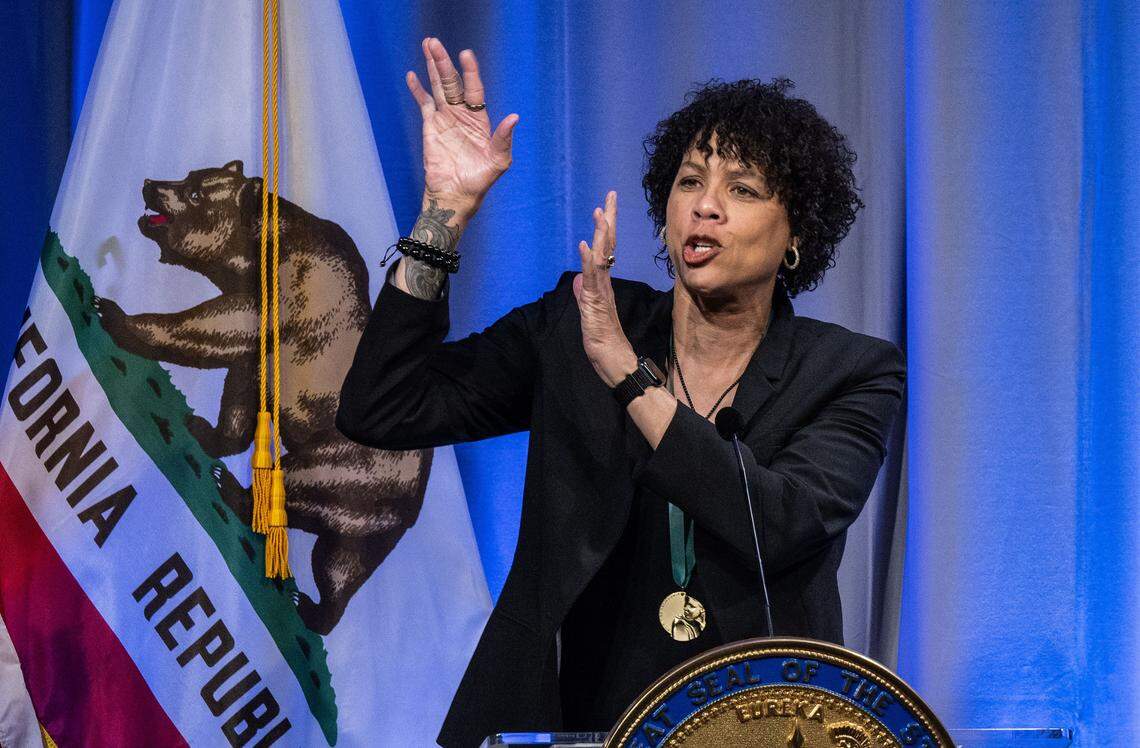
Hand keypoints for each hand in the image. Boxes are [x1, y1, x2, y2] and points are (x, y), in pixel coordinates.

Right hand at [406, 38, 518, 218]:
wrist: (456, 195)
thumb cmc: (480, 181)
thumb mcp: (498, 161)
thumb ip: (503, 139)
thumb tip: (514, 117)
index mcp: (479, 120)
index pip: (474, 90)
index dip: (470, 72)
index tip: (466, 55)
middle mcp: (461, 115)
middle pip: (452, 83)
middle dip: (443, 63)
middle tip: (434, 42)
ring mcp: (445, 120)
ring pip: (437, 88)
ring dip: (431, 68)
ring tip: (427, 46)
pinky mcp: (430, 128)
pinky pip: (423, 104)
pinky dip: (417, 90)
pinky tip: (412, 76)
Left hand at [573, 191, 636, 386]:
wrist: (616, 365)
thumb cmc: (605, 345)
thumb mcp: (589, 317)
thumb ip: (584, 297)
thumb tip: (577, 280)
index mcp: (603, 286)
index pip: (605, 251)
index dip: (605, 229)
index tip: (606, 206)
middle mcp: (605, 285)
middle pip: (607, 246)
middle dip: (608, 219)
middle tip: (610, 195)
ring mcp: (602, 294)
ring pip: (602, 258)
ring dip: (600, 234)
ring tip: (599, 212)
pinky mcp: (596, 305)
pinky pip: (593, 279)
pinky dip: (588, 261)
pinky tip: (585, 246)